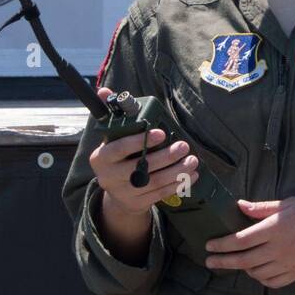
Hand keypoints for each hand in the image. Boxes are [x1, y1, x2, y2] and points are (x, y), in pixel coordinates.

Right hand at [88, 86, 200, 216]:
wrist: (117, 193)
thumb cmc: (119, 156)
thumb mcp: (112, 138)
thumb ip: (113, 115)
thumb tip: (103, 90)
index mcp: (101, 158)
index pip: (118, 149)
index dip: (139, 141)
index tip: (161, 132)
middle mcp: (108, 177)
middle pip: (139, 168)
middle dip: (165, 157)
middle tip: (184, 146)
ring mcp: (123, 193)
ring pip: (153, 183)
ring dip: (176, 171)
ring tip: (193, 160)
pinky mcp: (137, 204)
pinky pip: (160, 194)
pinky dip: (178, 184)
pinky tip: (191, 175)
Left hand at [203, 196, 294, 288]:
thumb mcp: (291, 202)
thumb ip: (263, 208)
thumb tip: (240, 206)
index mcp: (276, 228)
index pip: (241, 240)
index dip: (222, 244)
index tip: (209, 245)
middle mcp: (280, 248)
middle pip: (243, 260)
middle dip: (223, 261)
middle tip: (209, 261)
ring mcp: (289, 263)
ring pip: (257, 273)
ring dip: (242, 270)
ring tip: (235, 263)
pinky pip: (273, 282)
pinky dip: (261, 279)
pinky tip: (257, 272)